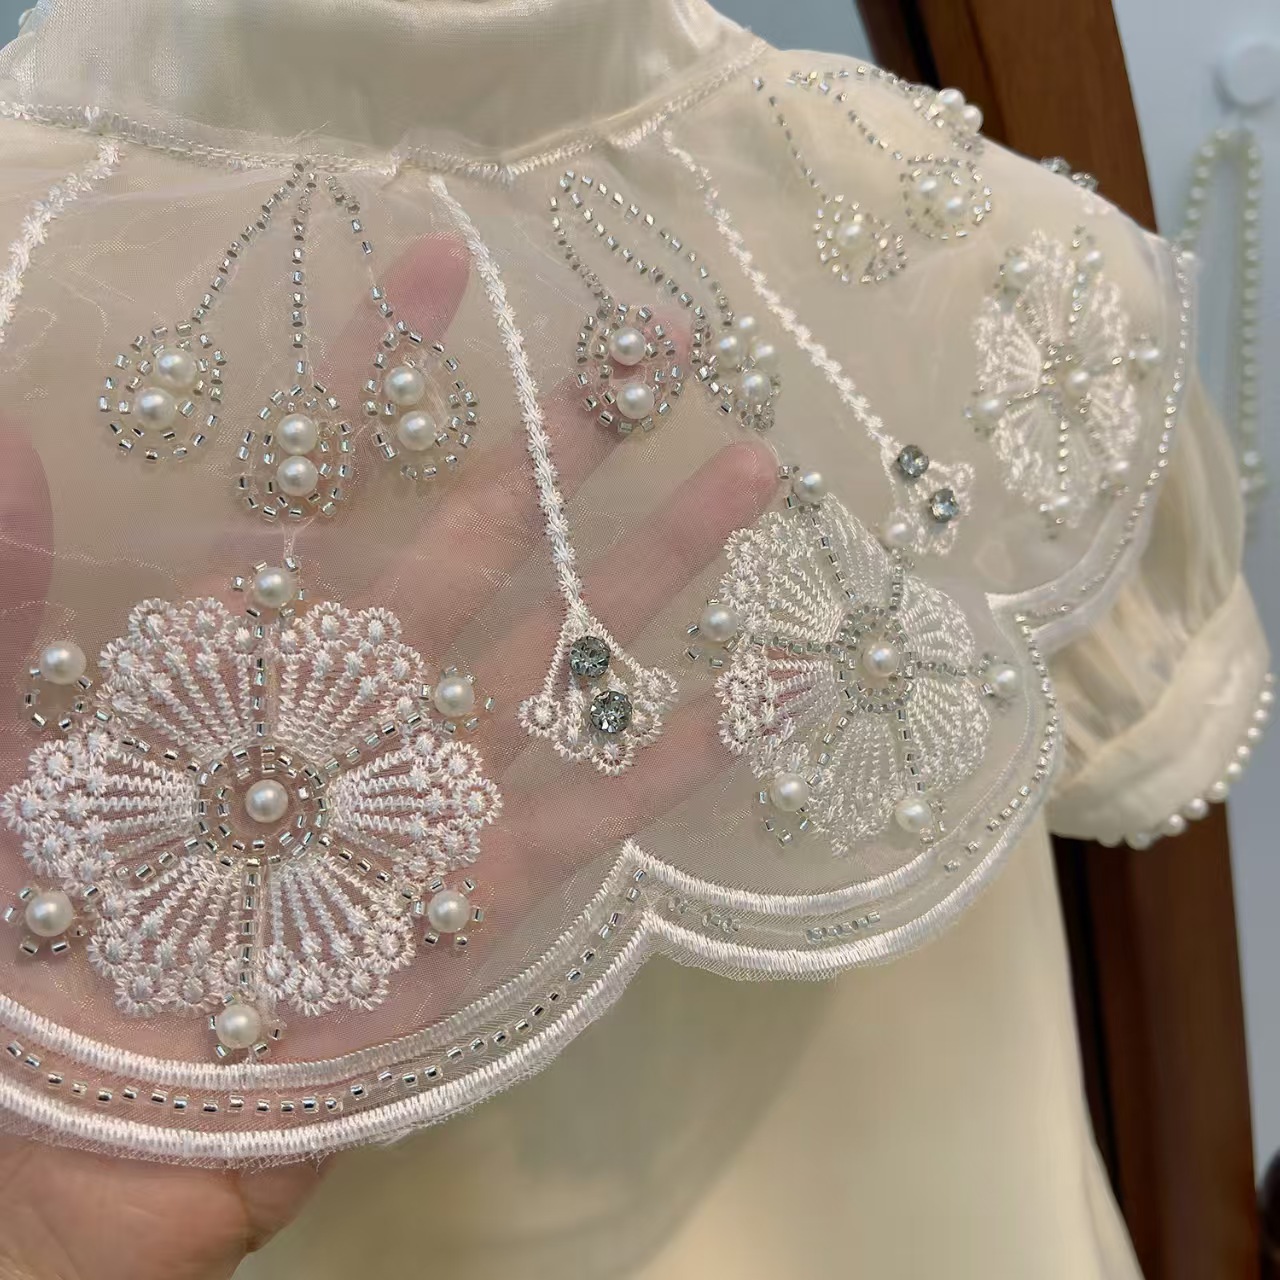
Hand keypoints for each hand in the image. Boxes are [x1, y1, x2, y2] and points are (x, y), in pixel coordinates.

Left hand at [0, 229, 776, 1278]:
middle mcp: (359, 703)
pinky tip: (764, 694)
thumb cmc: (18, 932)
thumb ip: (11, 604)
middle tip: (656, 351)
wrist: (68, 1133)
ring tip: (750, 478)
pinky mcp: (479, 901)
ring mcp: (430, 795)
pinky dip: (673, 762)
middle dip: (564, 447)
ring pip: (558, 663)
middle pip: (481, 550)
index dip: (380, 377)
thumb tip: (6, 438)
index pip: (325, 482)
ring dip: (652, 576)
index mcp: (246, 652)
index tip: (439, 263)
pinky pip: (590, 822)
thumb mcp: (1, 741)